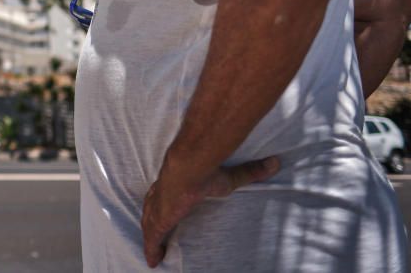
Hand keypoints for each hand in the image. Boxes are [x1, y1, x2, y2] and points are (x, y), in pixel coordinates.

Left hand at [141, 155, 279, 267]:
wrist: (188, 169)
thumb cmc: (206, 171)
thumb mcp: (231, 176)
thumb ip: (251, 172)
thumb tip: (274, 162)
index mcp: (175, 183)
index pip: (167, 193)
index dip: (165, 200)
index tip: (168, 205)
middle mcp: (162, 195)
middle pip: (152, 208)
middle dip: (152, 218)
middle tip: (155, 230)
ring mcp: (157, 209)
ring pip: (149, 224)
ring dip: (150, 236)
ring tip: (153, 250)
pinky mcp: (158, 221)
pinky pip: (152, 240)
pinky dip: (151, 250)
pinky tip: (151, 262)